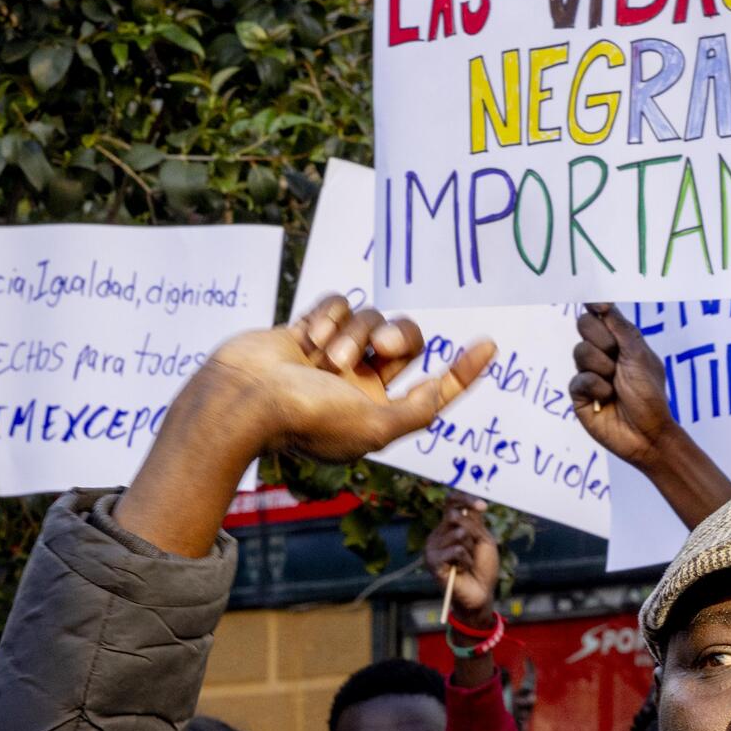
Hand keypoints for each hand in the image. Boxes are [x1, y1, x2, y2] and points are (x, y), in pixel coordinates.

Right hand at [206, 295, 494, 462]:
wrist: (241, 398)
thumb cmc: (307, 419)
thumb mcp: (376, 426)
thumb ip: (417, 410)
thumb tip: (443, 390)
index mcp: (379, 413)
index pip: (434, 389)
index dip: (463, 370)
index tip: (489, 344)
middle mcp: (361, 384)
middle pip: (407, 340)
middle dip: (399, 337)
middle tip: (382, 345)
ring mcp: (334, 355)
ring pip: (370, 319)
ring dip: (352, 334)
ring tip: (324, 357)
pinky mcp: (308, 329)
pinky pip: (338, 304)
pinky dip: (327, 317)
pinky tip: (306, 339)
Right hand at [425, 490, 500, 616]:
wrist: (480, 594)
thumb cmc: (483, 567)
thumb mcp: (483, 539)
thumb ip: (474, 522)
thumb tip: (469, 506)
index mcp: (448, 527)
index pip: (451, 503)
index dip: (465, 499)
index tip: (483, 506)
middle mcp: (438, 534)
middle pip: (455, 516)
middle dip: (472, 532)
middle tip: (474, 550)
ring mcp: (432, 548)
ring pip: (458, 533)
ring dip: (471, 550)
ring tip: (468, 563)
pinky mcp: (432, 561)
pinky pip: (456, 550)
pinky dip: (466, 560)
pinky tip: (463, 570)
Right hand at [569, 304, 675, 468]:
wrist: (648, 433)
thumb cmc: (649, 394)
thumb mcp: (639, 355)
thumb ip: (619, 327)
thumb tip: (602, 302)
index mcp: (620, 341)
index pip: (600, 314)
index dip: (596, 305)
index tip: (598, 304)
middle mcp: (603, 354)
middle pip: (584, 326)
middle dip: (603, 340)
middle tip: (618, 358)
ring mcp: (589, 373)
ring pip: (580, 351)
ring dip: (602, 367)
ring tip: (615, 384)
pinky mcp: (579, 394)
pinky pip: (578, 378)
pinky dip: (596, 387)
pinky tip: (607, 398)